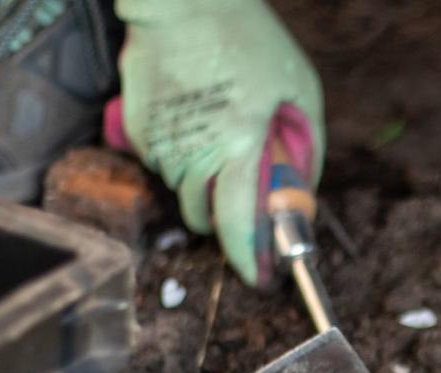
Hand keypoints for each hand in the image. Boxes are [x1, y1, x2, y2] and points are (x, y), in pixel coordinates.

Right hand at [112, 0, 324, 285]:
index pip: (239, 224)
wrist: (183, 0)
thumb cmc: (249, 39)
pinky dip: (177, 159)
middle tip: (240, 203)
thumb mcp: (300, 89)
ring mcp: (158, 141)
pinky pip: (158, 162)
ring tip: (219, 150)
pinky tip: (194, 128)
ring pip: (179, 191)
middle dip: (223, 221)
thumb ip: (306, 144)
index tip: (258, 276)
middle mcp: (192, 152)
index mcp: (238, 146)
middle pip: (203, 217)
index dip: (247, 258)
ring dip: (200, 187)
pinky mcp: (134, 127)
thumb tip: (303, 189)